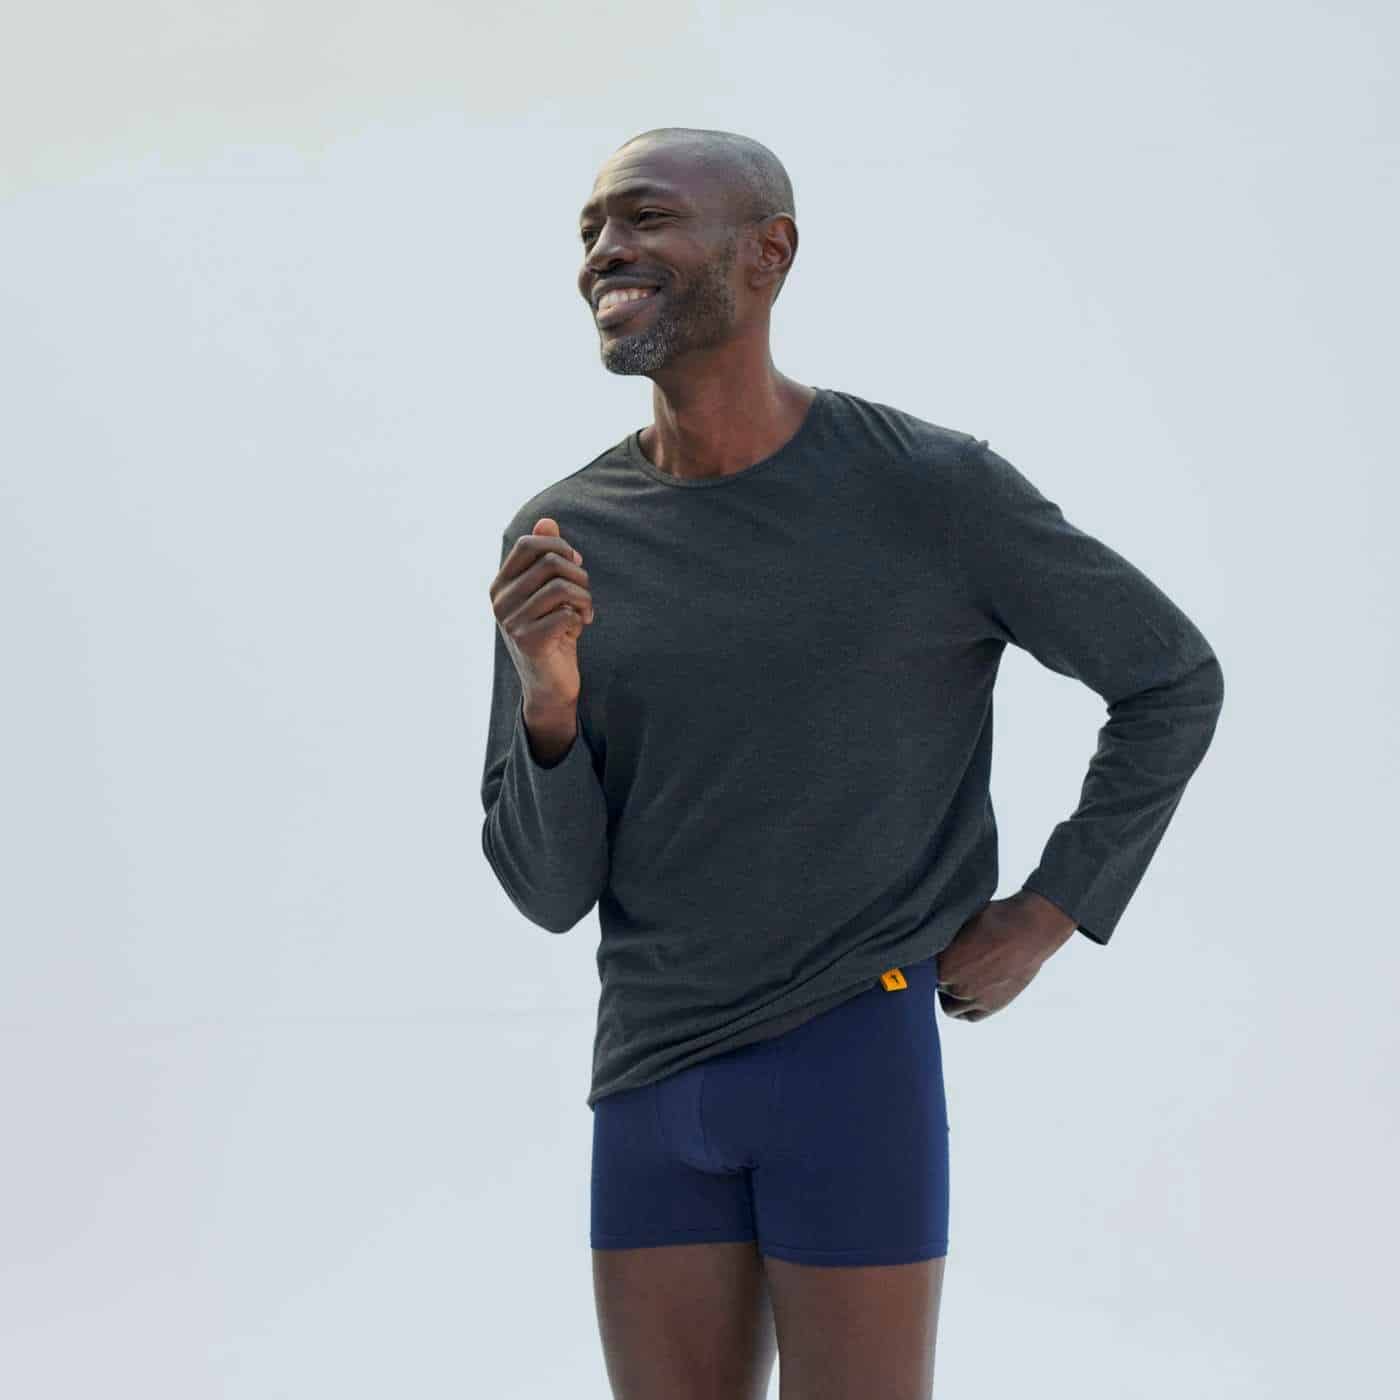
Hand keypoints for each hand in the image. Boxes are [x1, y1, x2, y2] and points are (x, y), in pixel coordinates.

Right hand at [489, 517, 594, 708]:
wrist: (550, 683)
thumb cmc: (552, 632)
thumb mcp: (547, 592)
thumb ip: (545, 557)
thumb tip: (546, 521)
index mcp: (500, 585)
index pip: (527, 545)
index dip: (559, 547)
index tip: (575, 564)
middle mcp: (500, 601)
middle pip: (550, 563)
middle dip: (578, 575)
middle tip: (584, 596)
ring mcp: (511, 622)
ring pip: (562, 588)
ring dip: (584, 599)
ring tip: (584, 613)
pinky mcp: (528, 641)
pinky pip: (566, 613)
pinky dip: (580, 619)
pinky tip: (577, 630)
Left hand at [936, 889, 1075, 1021]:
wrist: (1029, 928)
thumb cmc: (994, 918)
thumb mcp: (958, 921)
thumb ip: (941, 939)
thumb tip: (927, 939)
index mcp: (941, 963)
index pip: (921, 972)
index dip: (926, 965)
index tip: (931, 960)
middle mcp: (954, 984)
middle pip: (934, 988)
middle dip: (938, 977)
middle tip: (948, 966)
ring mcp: (973, 997)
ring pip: (949, 1005)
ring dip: (950, 995)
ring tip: (958, 980)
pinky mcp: (992, 1005)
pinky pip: (969, 1016)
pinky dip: (965, 1009)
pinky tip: (966, 997)